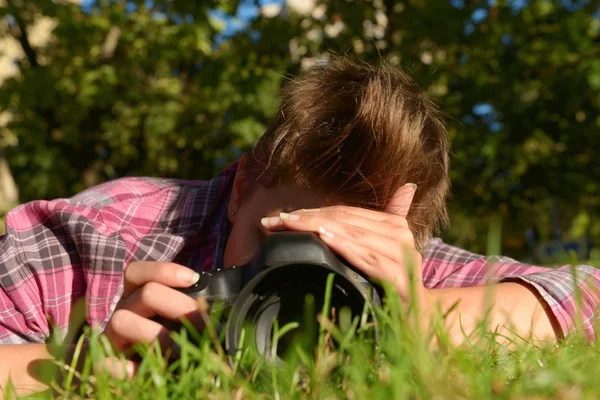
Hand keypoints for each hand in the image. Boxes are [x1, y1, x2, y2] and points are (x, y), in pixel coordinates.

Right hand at [100, 261, 202, 377]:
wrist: (138, 374)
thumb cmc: (165, 338)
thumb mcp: (174, 317)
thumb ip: (188, 307)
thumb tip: (222, 307)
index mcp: (135, 295)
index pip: (138, 272)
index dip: (165, 271)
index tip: (194, 279)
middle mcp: (121, 310)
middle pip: (146, 293)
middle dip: (178, 305)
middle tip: (203, 324)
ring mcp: (109, 336)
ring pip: (122, 320)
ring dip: (156, 335)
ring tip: (179, 350)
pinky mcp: (102, 363)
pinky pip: (104, 361)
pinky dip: (122, 367)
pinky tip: (140, 371)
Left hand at [261, 183, 426, 304]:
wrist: (420, 322)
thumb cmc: (393, 285)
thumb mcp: (383, 252)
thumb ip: (382, 222)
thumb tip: (407, 186)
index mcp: (394, 225)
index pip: (345, 212)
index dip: (312, 211)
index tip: (279, 216)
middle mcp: (401, 236)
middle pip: (345, 220)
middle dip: (306, 219)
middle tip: (274, 220)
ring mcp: (403, 256)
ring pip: (354, 234)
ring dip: (318, 227)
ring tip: (290, 224)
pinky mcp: (402, 279)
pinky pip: (369, 259)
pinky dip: (346, 247)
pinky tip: (325, 238)